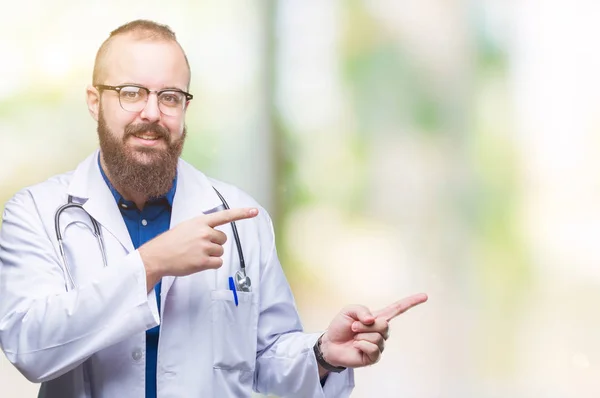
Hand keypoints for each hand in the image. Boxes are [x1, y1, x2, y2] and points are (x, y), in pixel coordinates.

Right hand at [139, 208, 257, 289]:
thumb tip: (214, 231)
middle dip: (214, 244)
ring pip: (221, 252)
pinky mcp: (203, 261)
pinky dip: (211, 264)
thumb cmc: (171, 242)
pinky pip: (218, 263)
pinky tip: (198, 262)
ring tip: (195, 254)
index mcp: (201, 222)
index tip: (254, 211)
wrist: (157, 256)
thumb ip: (202, 226)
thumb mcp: (186, 226)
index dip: (242, 214)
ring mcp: (204, 247)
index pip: (225, 216)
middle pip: (223, 239)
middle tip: (198, 246)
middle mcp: (204, 232)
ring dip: (211, 255)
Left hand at [319, 293, 427, 368]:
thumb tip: (373, 320)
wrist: (330, 344)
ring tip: (354, 337)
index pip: (398, 309)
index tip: (425, 296)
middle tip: (354, 328)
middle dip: (365, 325)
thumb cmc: (340, 327)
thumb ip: (361, 310)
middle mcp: (382, 331)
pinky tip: (356, 346)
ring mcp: (379, 344)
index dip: (411, 302)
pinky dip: (361, 345)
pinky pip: (373, 348)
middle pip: (384, 324)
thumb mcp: (348, 311)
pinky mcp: (374, 356)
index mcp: (378, 317)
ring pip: (377, 336)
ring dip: (360, 335)